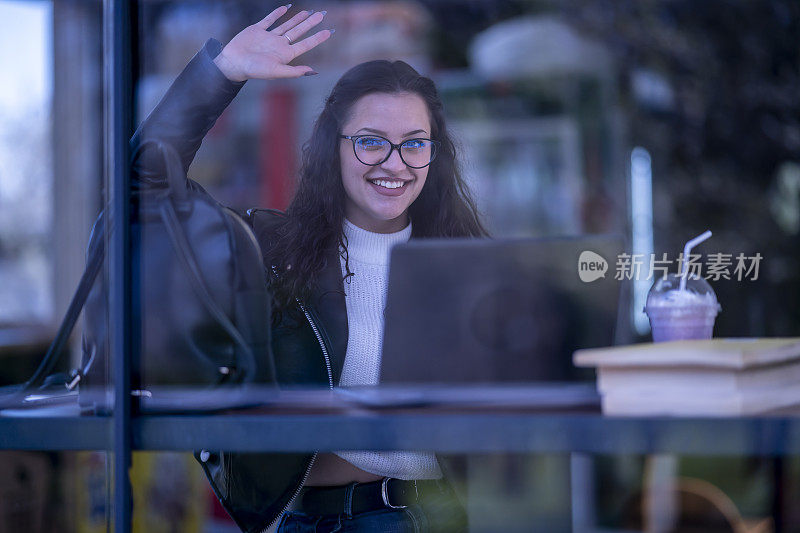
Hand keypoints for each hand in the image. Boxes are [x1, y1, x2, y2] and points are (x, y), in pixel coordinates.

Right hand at [213, 5, 331, 81]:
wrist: (233, 63)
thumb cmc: (254, 70)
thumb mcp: (276, 71)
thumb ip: (294, 71)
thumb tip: (312, 71)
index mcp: (285, 55)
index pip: (305, 44)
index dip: (318, 38)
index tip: (329, 32)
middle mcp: (279, 45)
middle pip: (298, 32)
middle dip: (310, 23)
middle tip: (322, 14)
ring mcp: (268, 37)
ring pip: (286, 25)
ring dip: (297, 19)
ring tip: (308, 12)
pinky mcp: (257, 30)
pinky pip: (269, 20)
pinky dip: (277, 13)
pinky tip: (286, 7)